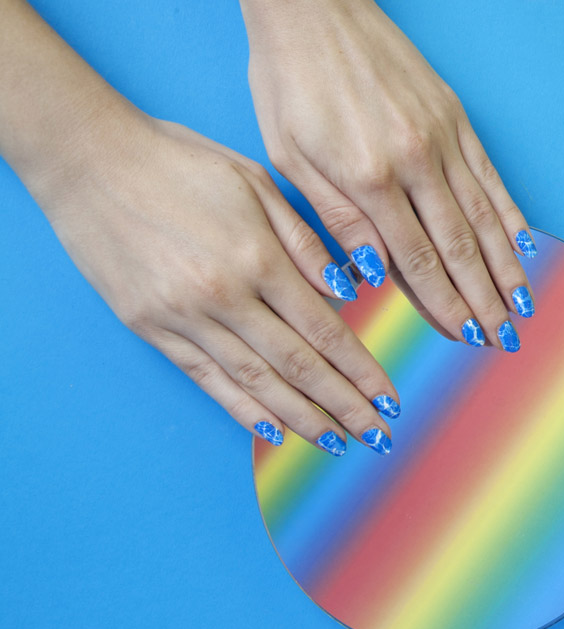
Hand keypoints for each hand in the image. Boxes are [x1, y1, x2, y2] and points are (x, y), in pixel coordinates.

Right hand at [34, 112, 401, 454]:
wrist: (88, 161)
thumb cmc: (179, 162)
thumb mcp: (255, 183)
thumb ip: (305, 241)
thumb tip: (349, 292)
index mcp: (258, 258)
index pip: (325, 331)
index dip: (361, 371)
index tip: (389, 399)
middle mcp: (223, 296)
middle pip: (298, 367)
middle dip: (344, 407)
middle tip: (378, 435)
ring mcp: (183, 317)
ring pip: (256, 383)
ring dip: (302, 420)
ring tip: (338, 445)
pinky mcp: (151, 328)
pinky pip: (208, 379)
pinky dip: (243, 410)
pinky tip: (275, 433)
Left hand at [242, 0, 535, 352]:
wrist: (313, 5)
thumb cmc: (290, 82)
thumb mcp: (290, 158)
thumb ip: (336, 220)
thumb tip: (372, 276)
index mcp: (368, 177)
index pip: (417, 260)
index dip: (444, 305)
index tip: (464, 337)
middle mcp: (414, 160)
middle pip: (459, 248)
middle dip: (484, 300)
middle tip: (503, 339)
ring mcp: (442, 137)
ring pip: (483, 217)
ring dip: (506, 267)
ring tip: (523, 306)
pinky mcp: (455, 117)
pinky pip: (491, 176)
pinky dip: (510, 215)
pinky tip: (525, 246)